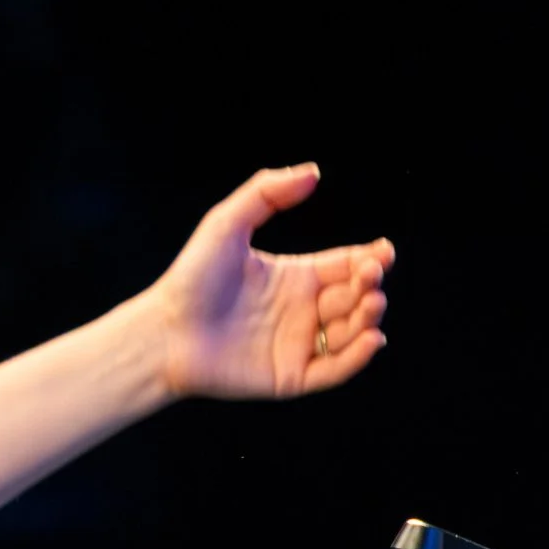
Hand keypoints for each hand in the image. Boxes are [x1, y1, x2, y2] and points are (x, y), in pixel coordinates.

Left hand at [149, 164, 392, 399]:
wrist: (164, 331)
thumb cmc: (191, 277)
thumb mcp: (226, 223)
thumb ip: (267, 193)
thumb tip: (313, 172)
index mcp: (294, 276)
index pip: (344, 265)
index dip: (369, 259)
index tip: (384, 251)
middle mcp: (301, 310)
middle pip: (354, 297)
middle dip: (370, 286)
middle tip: (371, 276)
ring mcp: (298, 344)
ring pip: (351, 332)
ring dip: (368, 318)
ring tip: (370, 302)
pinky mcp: (291, 376)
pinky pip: (334, 369)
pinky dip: (357, 357)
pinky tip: (370, 338)